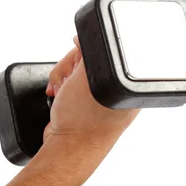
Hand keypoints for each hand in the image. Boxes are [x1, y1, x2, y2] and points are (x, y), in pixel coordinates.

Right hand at [42, 37, 139, 160]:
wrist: (67, 148)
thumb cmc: (85, 120)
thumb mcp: (89, 74)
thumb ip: (90, 50)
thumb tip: (84, 36)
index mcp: (126, 80)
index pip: (103, 48)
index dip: (85, 52)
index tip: (79, 62)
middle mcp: (115, 88)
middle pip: (86, 58)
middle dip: (70, 67)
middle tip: (70, 81)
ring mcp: (98, 98)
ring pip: (74, 71)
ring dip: (61, 77)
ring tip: (61, 92)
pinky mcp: (83, 105)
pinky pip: (69, 85)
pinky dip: (60, 87)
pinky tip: (59, 96)